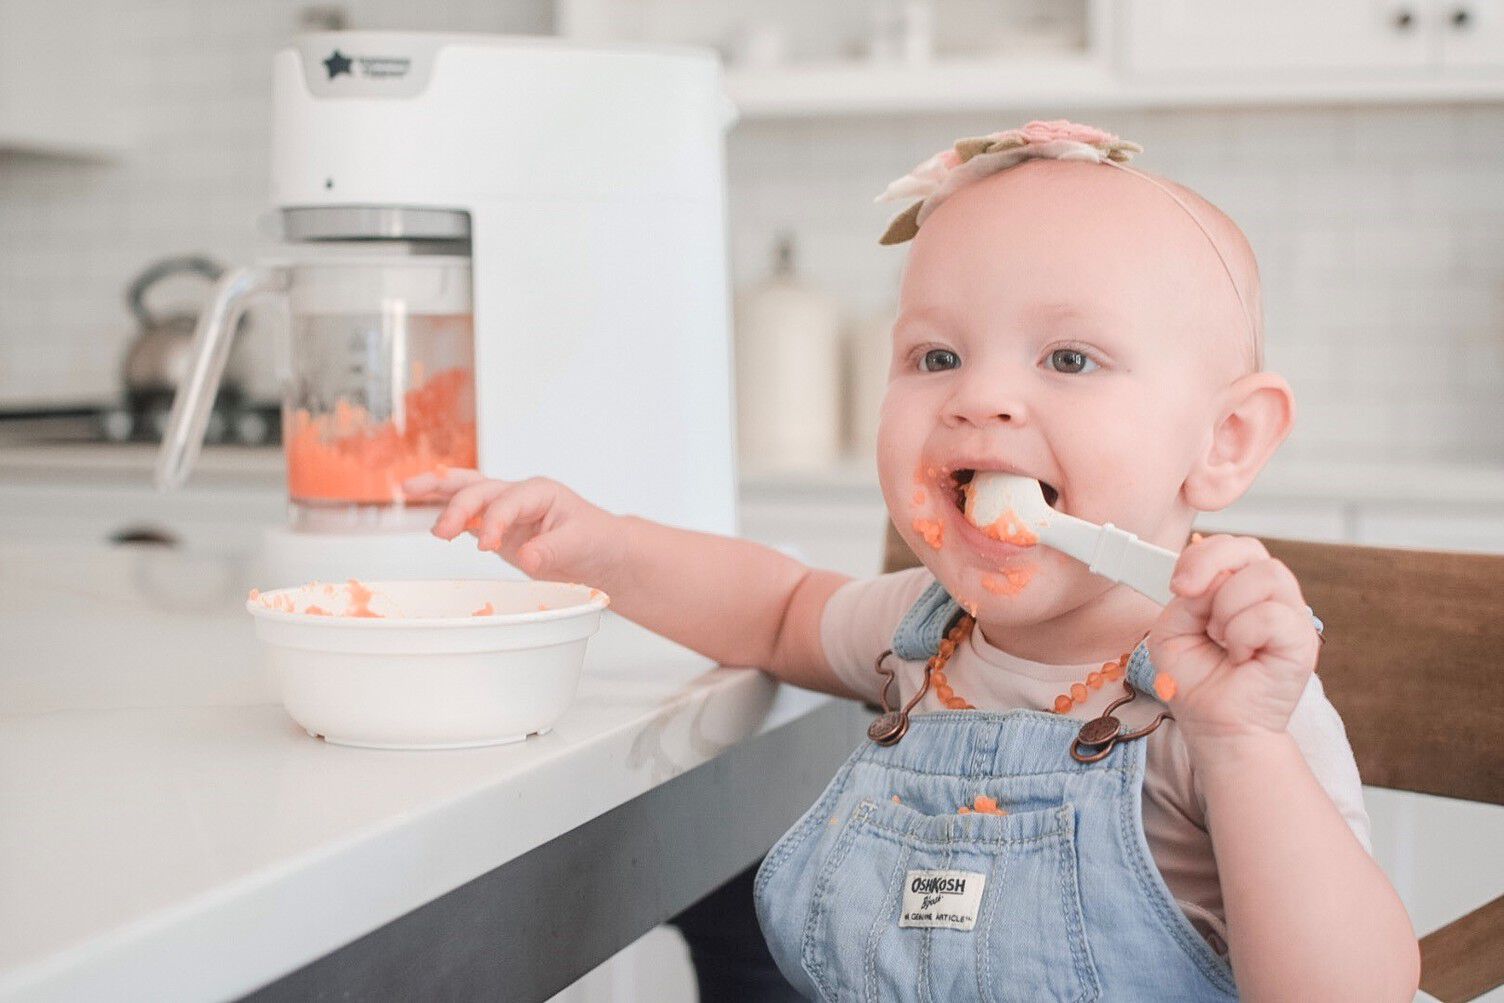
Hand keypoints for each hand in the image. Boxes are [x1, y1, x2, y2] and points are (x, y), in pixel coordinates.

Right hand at [402, 469, 623, 582]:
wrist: (603, 553)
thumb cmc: (597, 541)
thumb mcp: (581, 544)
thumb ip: (552, 550)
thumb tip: (527, 557)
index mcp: (540, 492)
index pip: (508, 502)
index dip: (494, 522)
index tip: (487, 546)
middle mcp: (519, 496)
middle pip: (480, 490)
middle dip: (457, 506)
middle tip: (439, 532)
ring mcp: (506, 511)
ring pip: (469, 492)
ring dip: (440, 491)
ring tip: (408, 488)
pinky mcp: (499, 529)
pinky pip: (469, 516)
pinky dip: (448, 513)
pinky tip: (427, 515)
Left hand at [1146, 533, 1320, 743]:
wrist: (1217, 726)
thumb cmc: (1197, 681)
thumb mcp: (1171, 631)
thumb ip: (1185, 599)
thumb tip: (1205, 581)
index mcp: (1238, 588)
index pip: (1229, 547)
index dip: (1200, 555)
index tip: (1178, 585)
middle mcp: (1268, 596)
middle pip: (1250, 548)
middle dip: (1210, 564)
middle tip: (1188, 594)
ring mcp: (1290, 615)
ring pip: (1264, 575)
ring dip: (1227, 607)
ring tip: (1220, 638)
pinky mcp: (1303, 639)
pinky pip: (1270, 614)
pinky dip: (1242, 635)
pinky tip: (1239, 656)